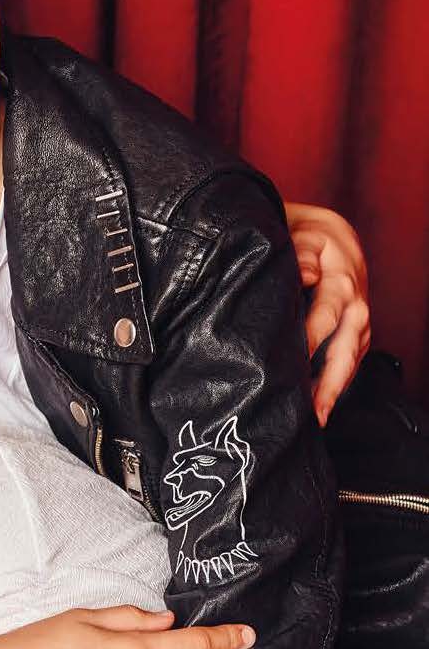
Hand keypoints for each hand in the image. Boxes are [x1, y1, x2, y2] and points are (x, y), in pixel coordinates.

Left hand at [284, 201, 370, 424]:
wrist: (329, 232)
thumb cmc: (305, 234)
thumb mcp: (300, 234)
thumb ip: (301, 253)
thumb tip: (306, 273)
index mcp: (341, 280)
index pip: (324, 317)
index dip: (308, 344)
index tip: (288, 368)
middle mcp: (355, 303)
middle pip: (346, 349)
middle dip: (330, 383)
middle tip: (314, 412)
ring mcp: (359, 319)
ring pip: (351, 358)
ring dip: (335, 388)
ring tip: (316, 417)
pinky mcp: (356, 329)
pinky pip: (351, 358)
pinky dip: (339, 380)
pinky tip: (322, 401)